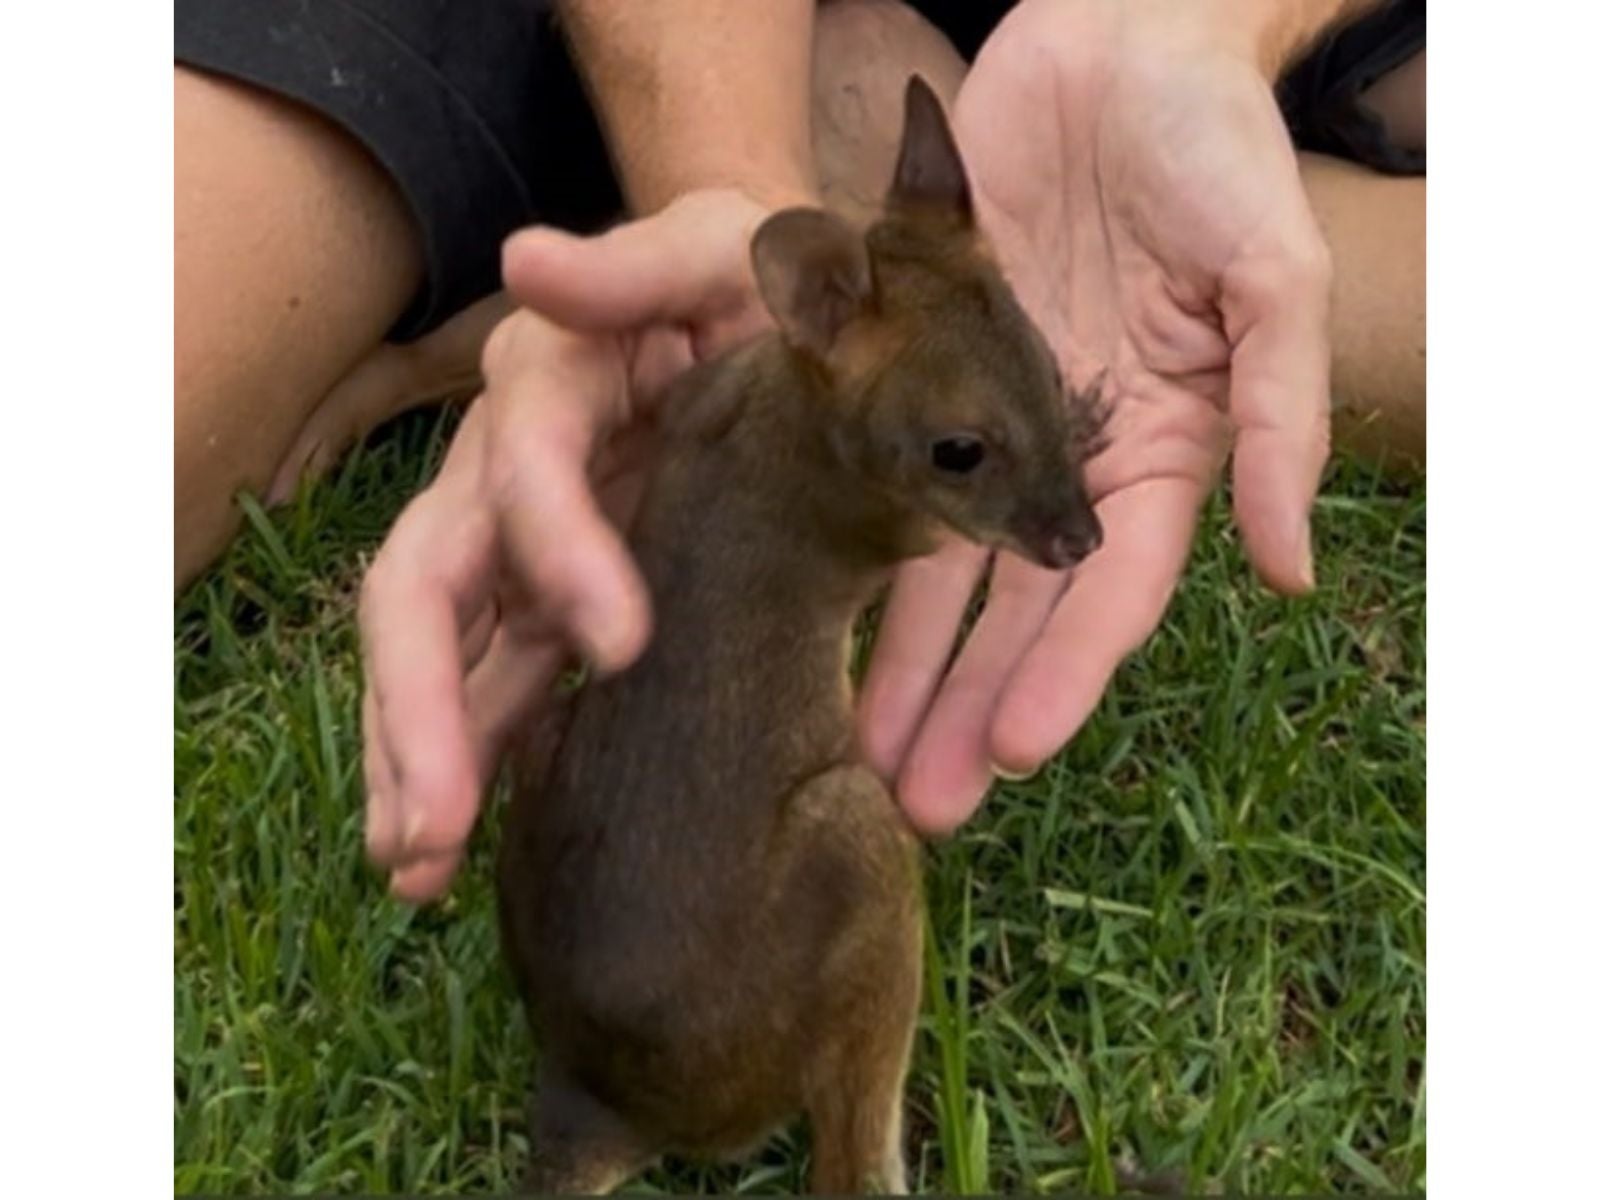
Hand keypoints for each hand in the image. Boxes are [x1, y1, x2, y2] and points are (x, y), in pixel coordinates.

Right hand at [360, 190, 774, 900]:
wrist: (785, 328)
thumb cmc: (761, 285)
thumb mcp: (726, 249)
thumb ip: (644, 261)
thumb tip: (523, 263)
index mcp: (552, 380)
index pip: (527, 466)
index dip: (557, 549)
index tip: (622, 644)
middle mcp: (510, 469)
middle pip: (428, 585)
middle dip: (423, 703)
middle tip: (433, 822)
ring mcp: (525, 547)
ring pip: (444, 656)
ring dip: (425, 759)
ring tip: (419, 865)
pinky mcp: (557, 604)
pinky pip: (501, 688)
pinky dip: (482, 762)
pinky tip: (463, 845)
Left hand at [860, 0, 1331, 830]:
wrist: (1117, 43)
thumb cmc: (1215, 153)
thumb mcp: (1271, 275)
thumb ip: (1278, 416)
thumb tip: (1289, 569)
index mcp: (1152, 455)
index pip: (1105, 593)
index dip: (1063, 674)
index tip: (1015, 752)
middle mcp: (1057, 456)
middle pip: (1009, 608)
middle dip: (968, 704)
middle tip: (919, 801)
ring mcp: (978, 415)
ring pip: (929, 560)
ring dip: (896, 658)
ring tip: (857, 751)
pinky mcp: (909, 359)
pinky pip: (863, 455)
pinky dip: (836, 530)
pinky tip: (795, 602)